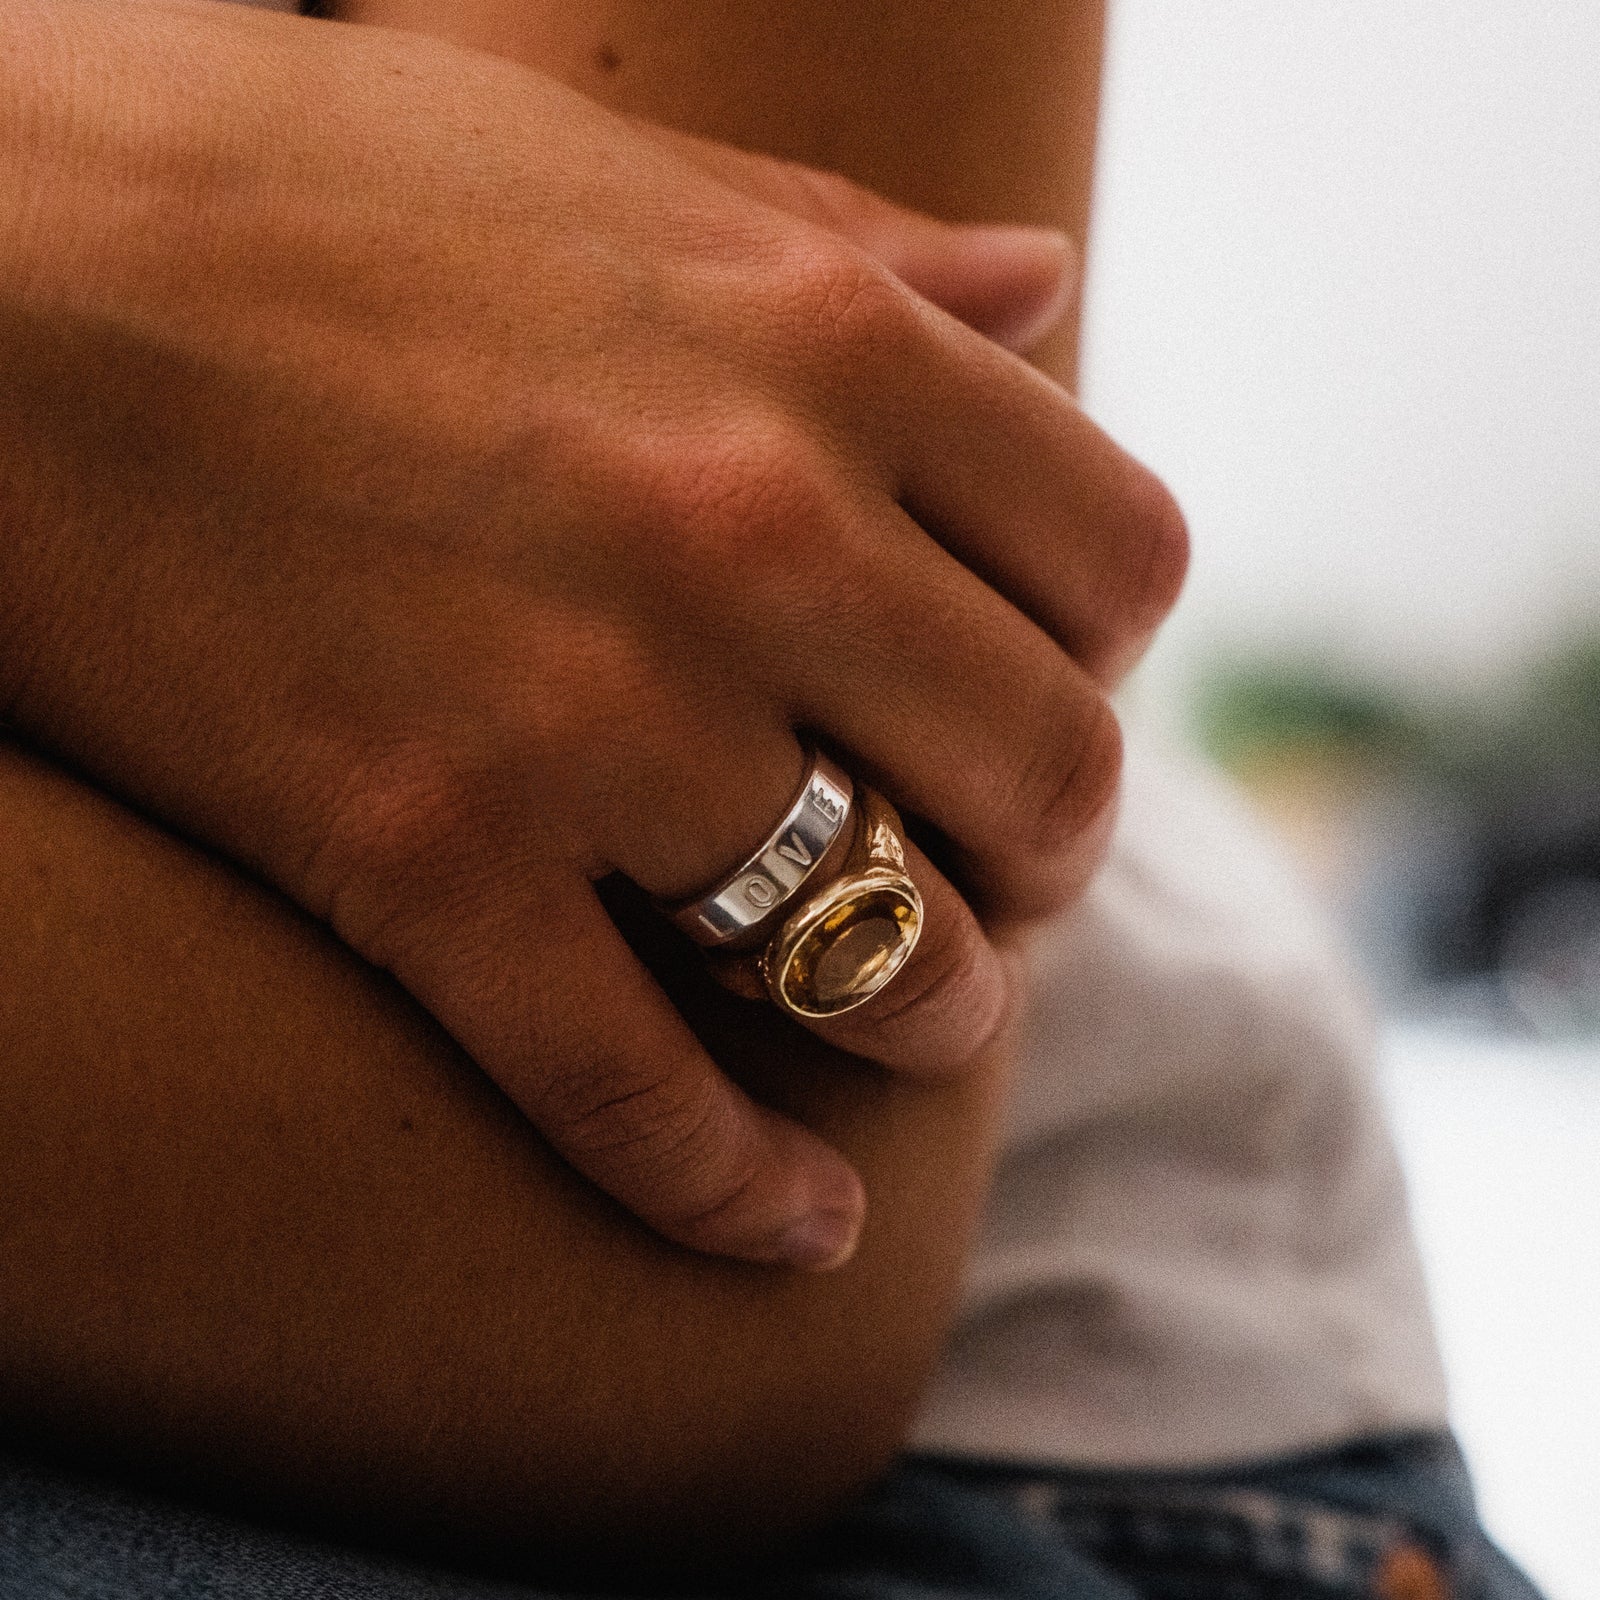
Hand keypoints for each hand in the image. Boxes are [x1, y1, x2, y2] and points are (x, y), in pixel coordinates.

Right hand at [0, 0, 1184, 1267]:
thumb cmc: (302, 187)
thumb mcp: (625, 166)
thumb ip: (864, 242)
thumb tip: (1051, 288)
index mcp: (823, 347)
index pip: (1119, 563)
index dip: (1104, 649)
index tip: (1040, 678)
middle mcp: (746, 533)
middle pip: (1050, 777)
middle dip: (1050, 854)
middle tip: (995, 869)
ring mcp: (589, 713)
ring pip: (884, 956)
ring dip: (932, 1013)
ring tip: (903, 1012)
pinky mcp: (422, 858)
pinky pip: (633, 1092)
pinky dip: (734, 1193)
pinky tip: (792, 1232)